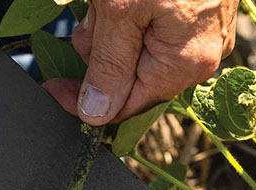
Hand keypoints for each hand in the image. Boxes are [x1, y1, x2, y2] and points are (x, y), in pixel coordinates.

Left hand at [44, 0, 238, 124]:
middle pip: (131, 76)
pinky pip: (153, 26)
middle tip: (95, 11)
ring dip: (112, 26)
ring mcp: (202, 32)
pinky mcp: (197, 11)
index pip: (127, 107)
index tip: (53, 85)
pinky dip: (129, 13)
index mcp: (186, 64)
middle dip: (101, 49)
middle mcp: (201, 55)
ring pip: (137, 48)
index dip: (84, 100)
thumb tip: (95, 112)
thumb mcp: (121, 11)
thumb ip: (108, 65)